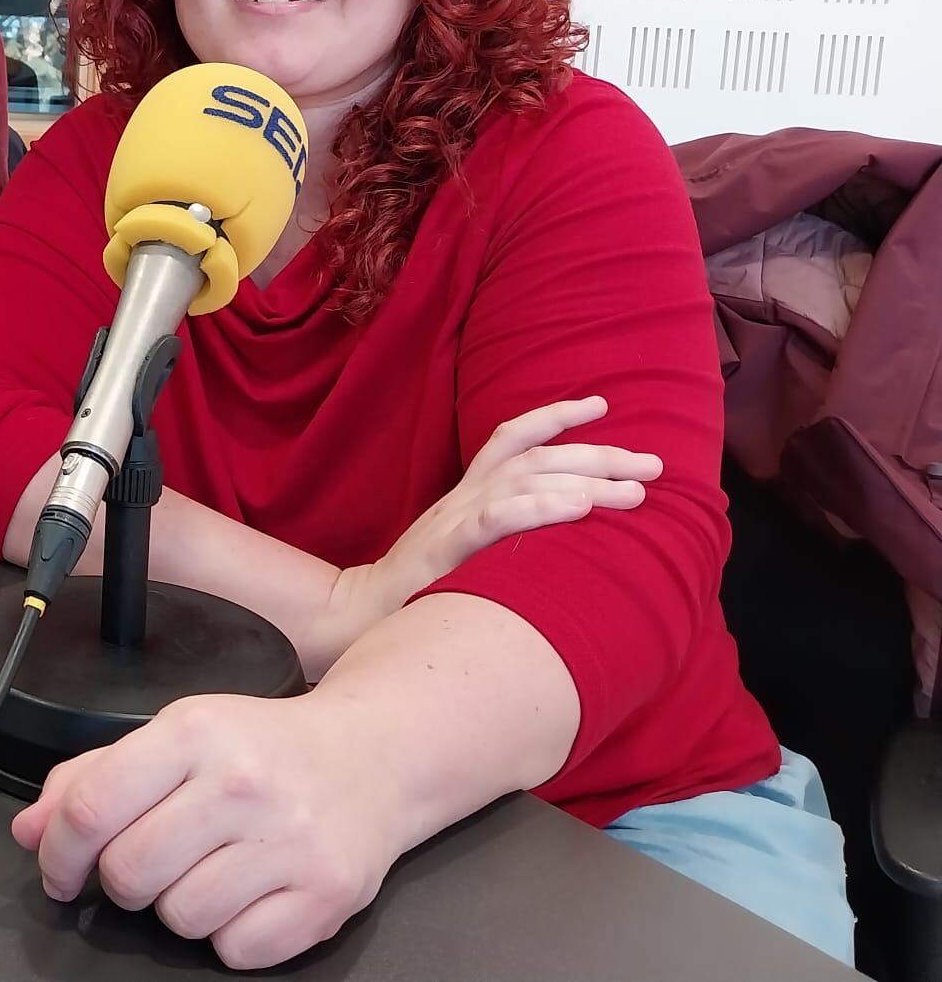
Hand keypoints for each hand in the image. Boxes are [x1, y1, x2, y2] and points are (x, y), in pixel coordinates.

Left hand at [12, 693, 409, 968]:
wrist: (372, 757)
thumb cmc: (263, 749)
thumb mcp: (176, 735)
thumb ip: (95, 776)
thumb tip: (31, 830)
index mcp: (194, 733)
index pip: (92, 807)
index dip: (58, 851)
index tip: (59, 866)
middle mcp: (242, 783)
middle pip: (128, 872)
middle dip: (123, 879)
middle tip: (151, 859)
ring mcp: (288, 842)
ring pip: (179, 918)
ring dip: (179, 904)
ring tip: (209, 868)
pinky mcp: (325, 895)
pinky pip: (236, 951)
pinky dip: (231, 935)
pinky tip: (248, 891)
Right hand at [340, 396, 659, 631]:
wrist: (363, 612)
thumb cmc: (422, 585)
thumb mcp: (465, 546)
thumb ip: (502, 532)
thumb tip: (561, 530)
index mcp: (468, 492)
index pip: (513, 437)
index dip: (555, 416)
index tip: (601, 404)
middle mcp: (465, 495)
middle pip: (537, 457)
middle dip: (598, 454)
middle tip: (652, 464)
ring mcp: (455, 519)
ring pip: (527, 481)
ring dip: (585, 481)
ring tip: (633, 492)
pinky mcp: (448, 549)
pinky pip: (498, 518)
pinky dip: (540, 507)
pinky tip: (577, 508)